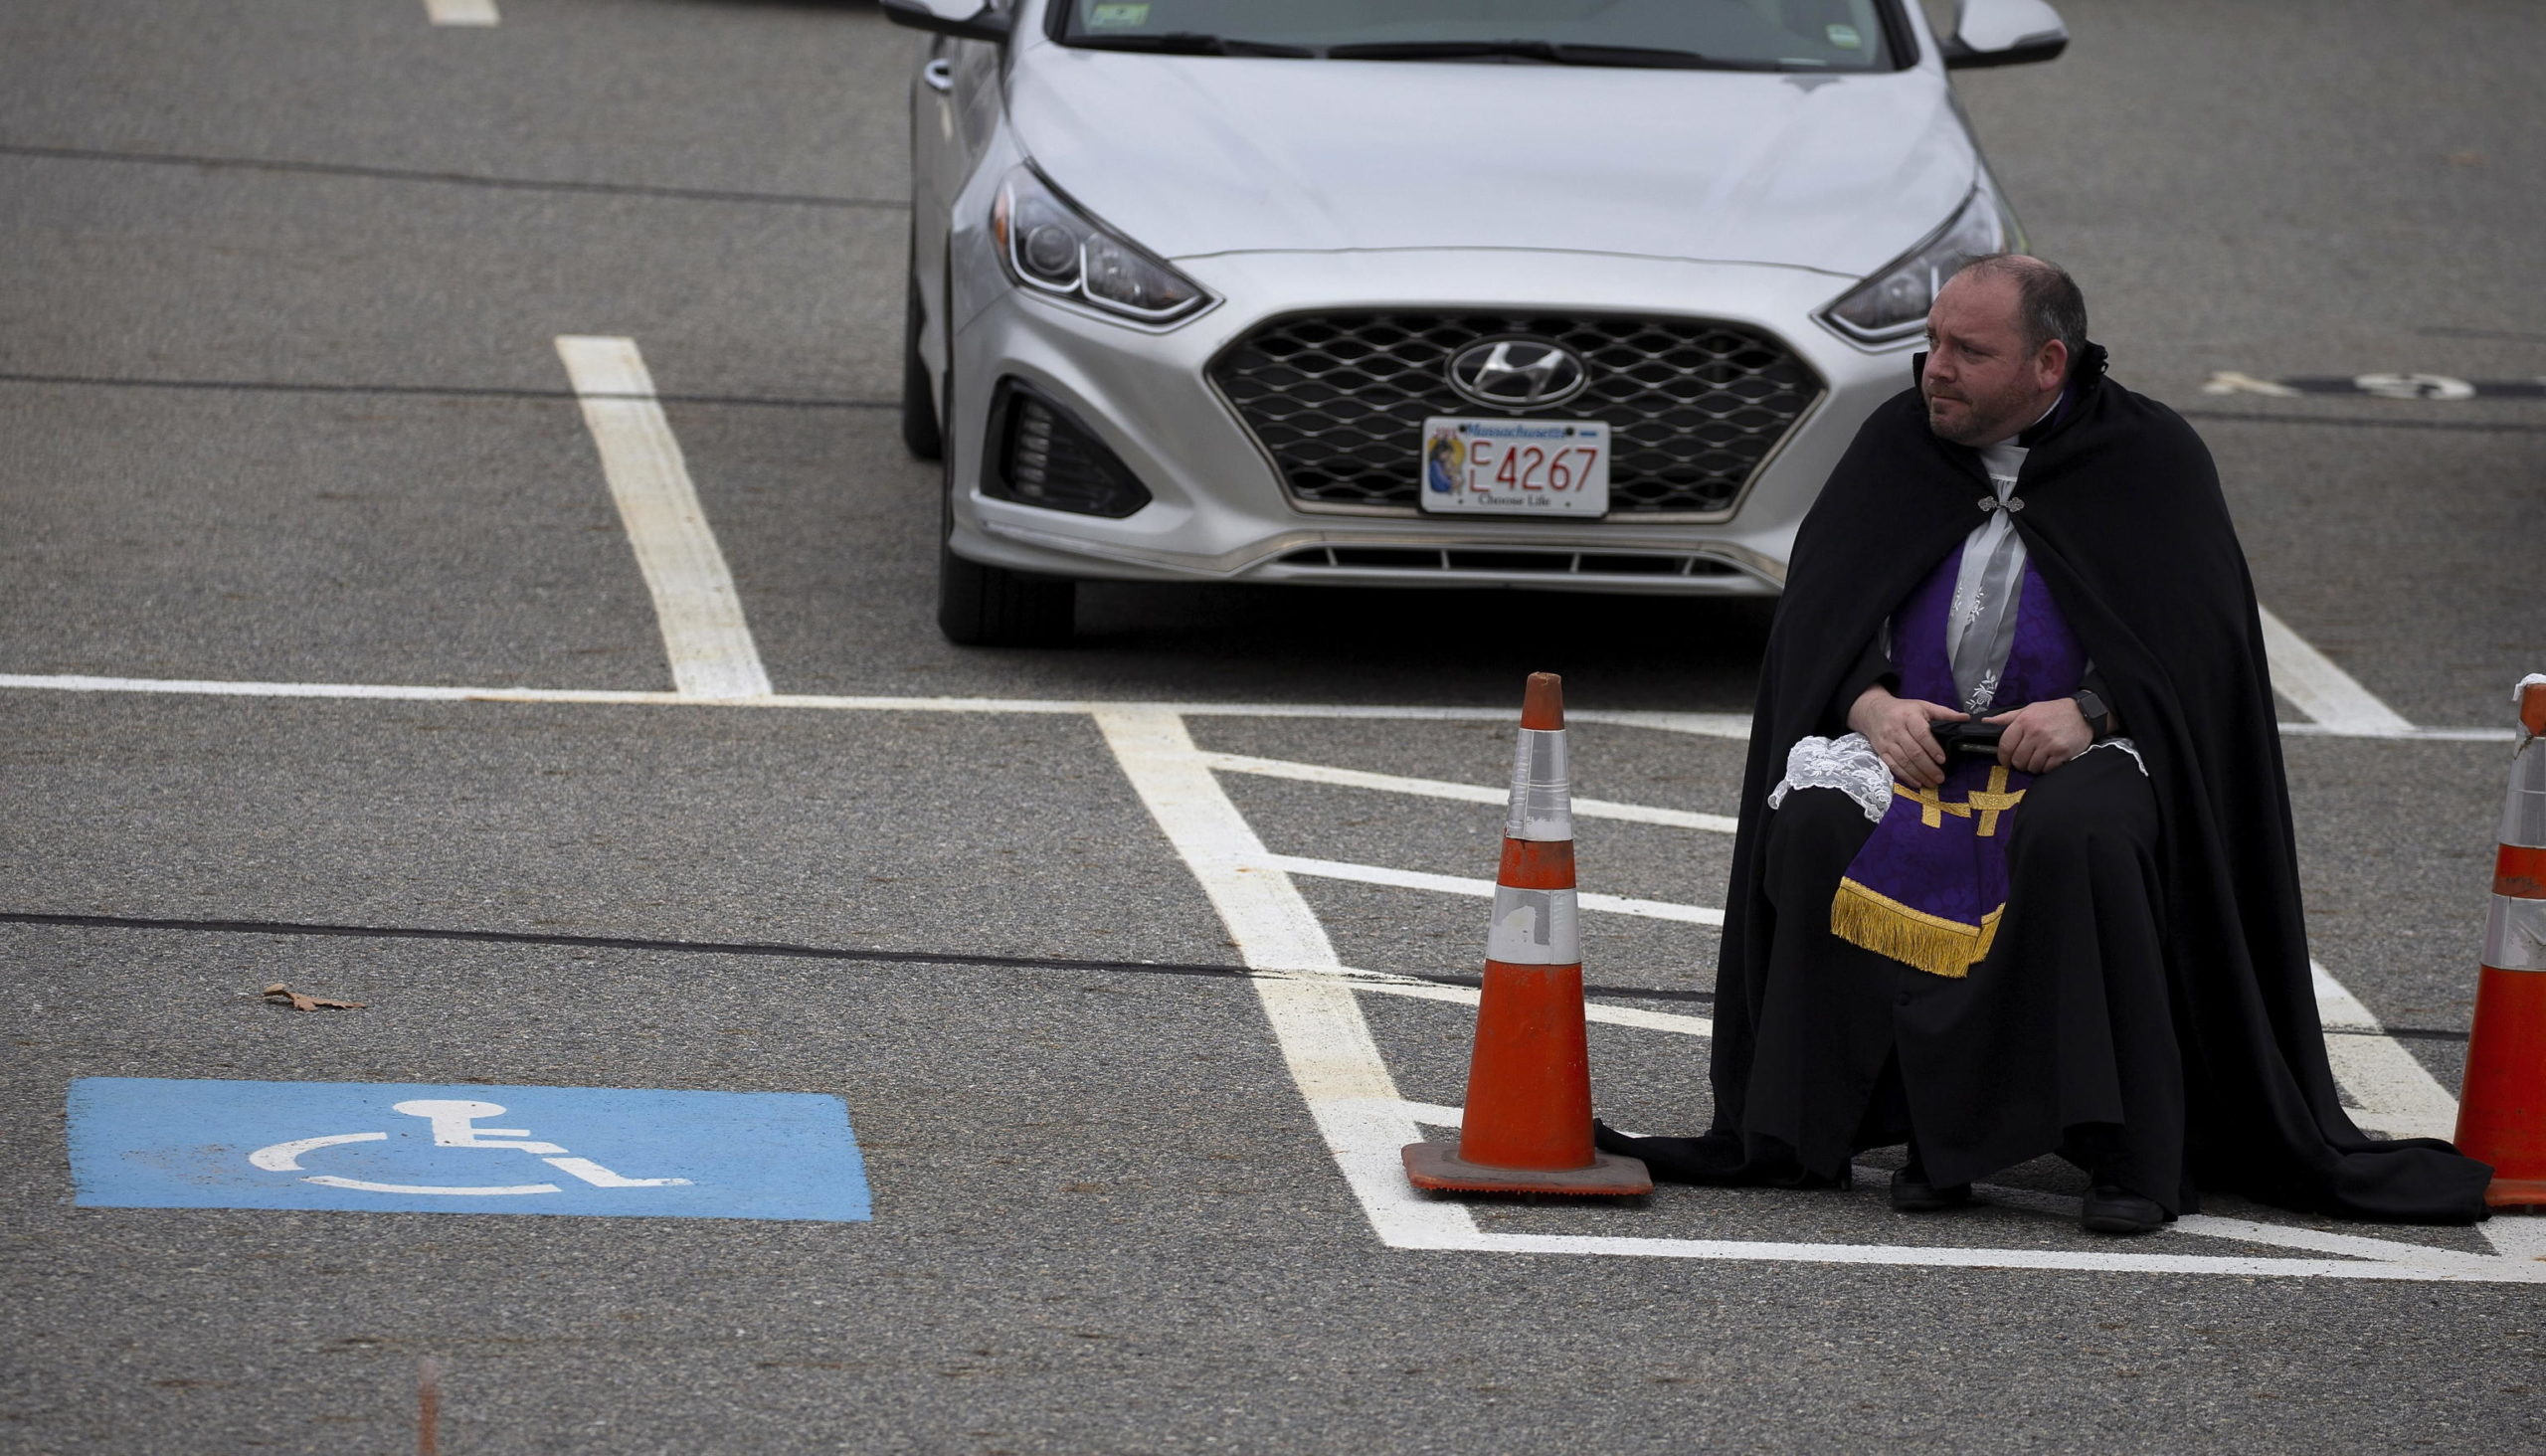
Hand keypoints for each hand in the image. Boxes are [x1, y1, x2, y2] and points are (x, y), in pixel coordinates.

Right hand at [1847, 685, 1965, 789]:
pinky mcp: (1881, 751)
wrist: (1874, 711)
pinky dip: (1905, 776)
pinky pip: (1893, 766)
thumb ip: (1944, 713)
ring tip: (1932, 783)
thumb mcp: (1923, 706)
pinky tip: (1917, 783)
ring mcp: (1887, 742)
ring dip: (1918, 774)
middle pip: (1913, 751)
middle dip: (1928, 767)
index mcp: (1909, 717)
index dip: (1932, 748)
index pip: (1921, 734)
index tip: (1943, 760)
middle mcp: (1896, 730)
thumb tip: (1965, 718)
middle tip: (1941, 778)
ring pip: (1903, 761)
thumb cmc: (1903, 710)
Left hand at [1984, 698, 2095, 773]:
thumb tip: (1985, 722)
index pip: (2005, 746)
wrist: (2083, 713)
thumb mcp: (2029, 710)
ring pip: (2031, 767)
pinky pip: (2047, 769)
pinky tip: (2051, 758)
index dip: (2003, 757)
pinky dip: (2047, 767)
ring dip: (2034, 765)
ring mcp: (2049, 744)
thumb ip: (2006, 718)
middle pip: (2017, 760)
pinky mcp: (2062, 753)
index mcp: (2024, 721)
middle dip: (2019, 763)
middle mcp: (2035, 733)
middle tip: (2026, 757)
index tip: (2006, 761)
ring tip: (2040, 756)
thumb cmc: (2053, 712)